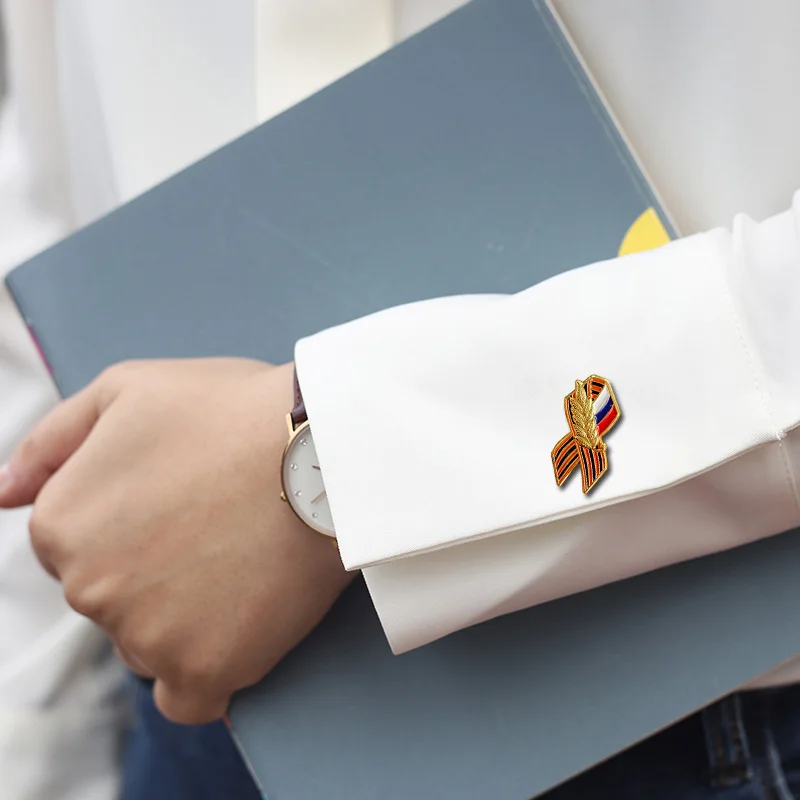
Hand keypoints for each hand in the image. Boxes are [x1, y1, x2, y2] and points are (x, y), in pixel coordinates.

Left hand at [0, 359, 354, 723]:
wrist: (324, 449)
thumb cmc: (232, 409)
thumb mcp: (127, 389)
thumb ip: (49, 441)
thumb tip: (0, 495)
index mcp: (62, 524)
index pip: (75, 547)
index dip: (132, 521)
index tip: (180, 502)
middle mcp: (88, 590)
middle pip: (111, 597)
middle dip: (153, 569)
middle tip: (219, 526)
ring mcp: (146, 638)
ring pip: (149, 645)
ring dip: (184, 619)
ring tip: (242, 563)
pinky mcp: (205, 671)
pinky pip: (190, 697)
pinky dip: (207, 675)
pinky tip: (236, 630)